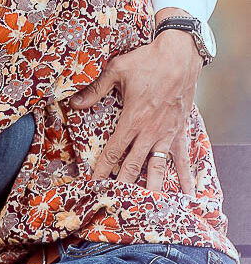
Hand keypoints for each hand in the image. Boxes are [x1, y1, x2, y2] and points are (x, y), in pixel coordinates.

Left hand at [69, 19, 199, 195]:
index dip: (102, 170)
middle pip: (133, 165)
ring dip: (151, 188)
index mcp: (132, 119)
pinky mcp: (180, 131)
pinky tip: (188, 194)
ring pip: (157, 167)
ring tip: (148, 208)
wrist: (180, 56)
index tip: (93, 185)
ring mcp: (167, 133)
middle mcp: (150, 131)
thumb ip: (96, 89)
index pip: (113, 151)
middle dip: (122, 186)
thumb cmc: (147, 60)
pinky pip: (182, 158)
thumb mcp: (116, 70)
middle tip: (114, 203)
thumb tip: (74, 102)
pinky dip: (185, 177)